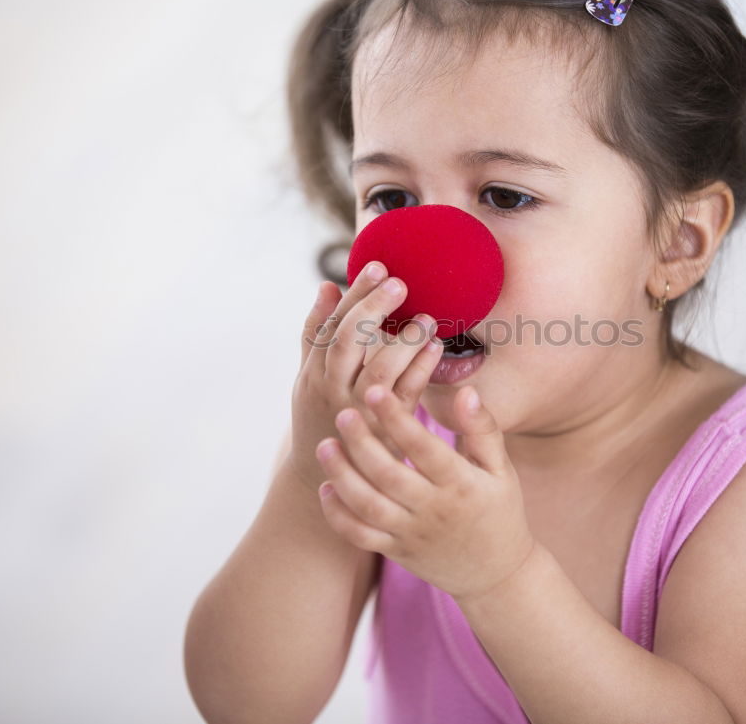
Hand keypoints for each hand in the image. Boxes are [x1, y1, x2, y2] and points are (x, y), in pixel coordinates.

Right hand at [287, 262, 443, 491]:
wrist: (326, 479)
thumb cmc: (321, 415)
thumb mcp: (310, 376)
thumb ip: (318, 333)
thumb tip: (327, 286)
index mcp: (313, 372)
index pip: (331, 325)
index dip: (354, 295)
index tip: (377, 266)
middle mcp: (331, 390)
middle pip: (349, 342)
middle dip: (373, 308)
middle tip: (399, 282)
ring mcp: (359, 412)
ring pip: (378, 370)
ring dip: (402, 340)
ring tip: (425, 316)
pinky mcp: (387, 431)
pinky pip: (406, 395)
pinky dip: (421, 369)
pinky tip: (436, 347)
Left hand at [315, 382, 536, 602]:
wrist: (497, 575)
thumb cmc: (500, 511)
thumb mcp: (501, 469)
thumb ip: (482, 428)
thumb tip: (465, 391)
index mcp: (460, 484)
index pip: (423, 447)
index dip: (397, 419)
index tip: (374, 391)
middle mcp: (433, 510)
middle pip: (388, 474)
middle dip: (361, 442)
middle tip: (343, 414)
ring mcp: (411, 534)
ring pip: (368, 505)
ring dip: (342, 475)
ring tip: (325, 445)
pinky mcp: (396, 552)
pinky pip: (361, 536)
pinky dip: (338, 515)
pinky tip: (326, 488)